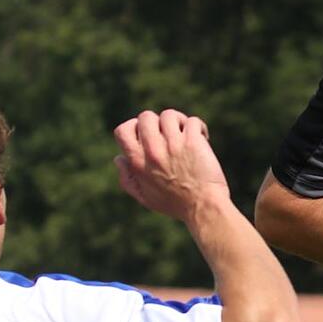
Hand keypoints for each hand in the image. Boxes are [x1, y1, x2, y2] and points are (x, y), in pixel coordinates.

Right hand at [113, 109, 229, 220]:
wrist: (203, 207)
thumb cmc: (175, 204)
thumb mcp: (144, 197)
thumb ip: (127, 179)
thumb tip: (119, 158)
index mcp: (138, 162)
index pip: (122, 130)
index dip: (134, 127)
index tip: (147, 135)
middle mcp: (153, 151)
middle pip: (146, 116)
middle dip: (157, 122)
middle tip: (168, 134)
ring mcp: (173, 144)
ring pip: (169, 114)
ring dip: (179, 122)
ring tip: (186, 134)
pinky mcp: (193, 142)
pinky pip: (192, 121)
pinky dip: (198, 126)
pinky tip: (202, 137)